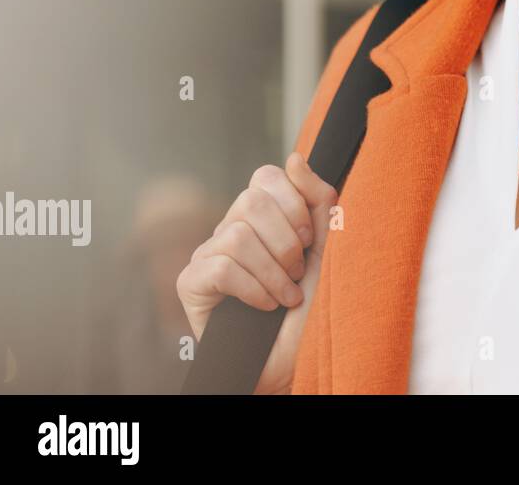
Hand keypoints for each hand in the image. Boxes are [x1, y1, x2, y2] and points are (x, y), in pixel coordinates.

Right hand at [176, 152, 336, 393]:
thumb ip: (318, 202)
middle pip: (251, 201)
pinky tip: (265, 307)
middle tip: (298, 272)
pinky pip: (221, 268)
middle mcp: (229, 229)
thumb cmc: (312, 307)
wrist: (297, 360)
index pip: (266, 177)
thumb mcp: (327, 248)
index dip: (294, 204)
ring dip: (274, 272)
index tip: (311, 239)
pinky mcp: (190, 284)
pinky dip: (253, 289)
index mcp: (262, 216)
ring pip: (238, 235)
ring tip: (286, 296)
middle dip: (287, 241)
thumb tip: (295, 158)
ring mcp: (206, 255)